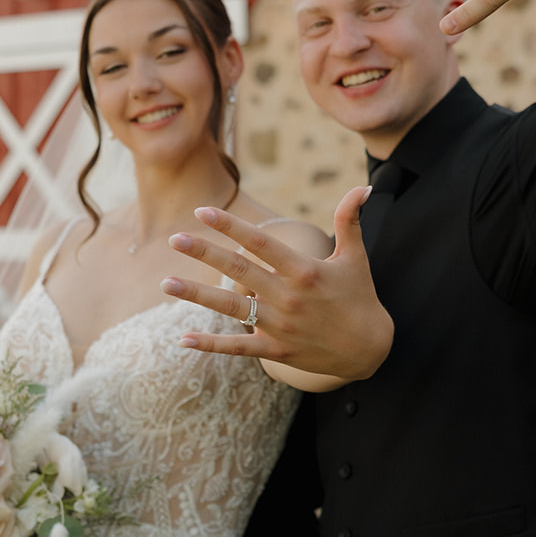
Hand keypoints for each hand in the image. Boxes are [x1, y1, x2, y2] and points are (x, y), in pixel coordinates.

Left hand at [161, 185, 393, 380]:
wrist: (370, 349)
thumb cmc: (360, 297)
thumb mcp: (356, 257)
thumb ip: (350, 220)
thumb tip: (363, 186)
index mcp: (304, 270)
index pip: (260, 243)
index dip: (230, 226)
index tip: (202, 212)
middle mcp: (288, 297)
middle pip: (238, 270)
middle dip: (204, 253)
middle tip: (175, 239)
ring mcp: (279, 325)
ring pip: (230, 308)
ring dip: (196, 296)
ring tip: (166, 284)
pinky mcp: (275, 350)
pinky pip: (236, 348)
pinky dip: (210, 345)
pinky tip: (183, 339)